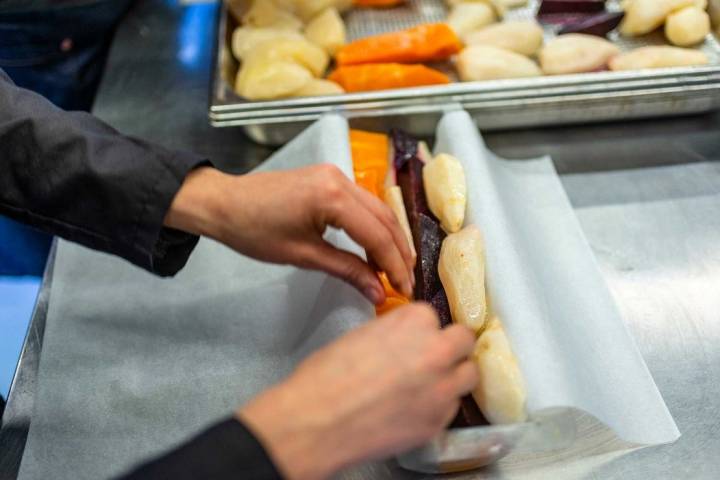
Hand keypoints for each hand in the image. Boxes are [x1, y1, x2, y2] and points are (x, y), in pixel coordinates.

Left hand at [164, 165, 414, 302]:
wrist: (223, 203)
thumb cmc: (254, 231)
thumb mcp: (303, 256)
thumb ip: (346, 270)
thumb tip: (379, 292)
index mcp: (333, 197)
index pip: (377, 235)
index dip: (394, 265)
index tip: (405, 289)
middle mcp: (340, 179)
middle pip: (385, 218)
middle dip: (399, 252)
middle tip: (407, 282)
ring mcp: (336, 175)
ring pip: (377, 209)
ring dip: (389, 238)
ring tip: (397, 269)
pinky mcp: (329, 178)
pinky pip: (362, 203)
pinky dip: (373, 226)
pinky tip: (375, 249)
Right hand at [237, 304, 477, 479]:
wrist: (316, 420)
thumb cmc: (326, 378)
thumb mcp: (361, 335)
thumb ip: (394, 333)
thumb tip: (403, 341)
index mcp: (415, 321)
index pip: (434, 316)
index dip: (424, 330)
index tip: (417, 338)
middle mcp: (436, 350)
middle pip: (464, 341)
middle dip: (451, 347)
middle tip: (434, 357)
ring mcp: (442, 388)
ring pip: (468, 374)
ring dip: (453, 376)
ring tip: (431, 383)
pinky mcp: (438, 421)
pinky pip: (452, 407)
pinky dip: (440, 406)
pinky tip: (417, 407)